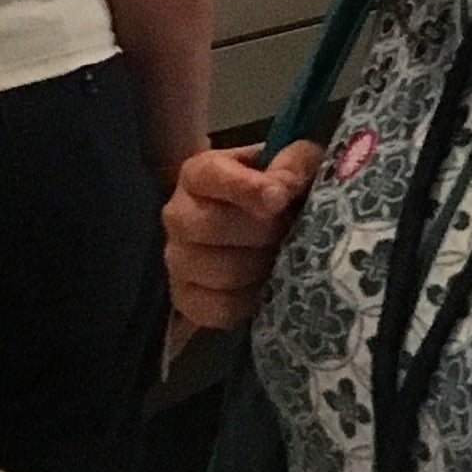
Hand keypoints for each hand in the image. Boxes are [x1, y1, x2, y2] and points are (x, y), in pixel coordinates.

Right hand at [162, 138, 321, 335]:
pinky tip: (264, 285)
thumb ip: (293, 164)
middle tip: (287, 232)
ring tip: (280, 257)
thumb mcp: (295, 164)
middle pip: (211, 228)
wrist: (265, 229)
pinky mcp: (184, 298)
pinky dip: (248, 300)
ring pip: (219, 272)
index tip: (279, 200)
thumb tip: (281, 188)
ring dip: (261, 268)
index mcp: (199, 173)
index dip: (245, 188)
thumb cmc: (280, 190)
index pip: (211, 176)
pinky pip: (217, 308)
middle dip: (262, 233)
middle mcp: (178, 215)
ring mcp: (176, 259)